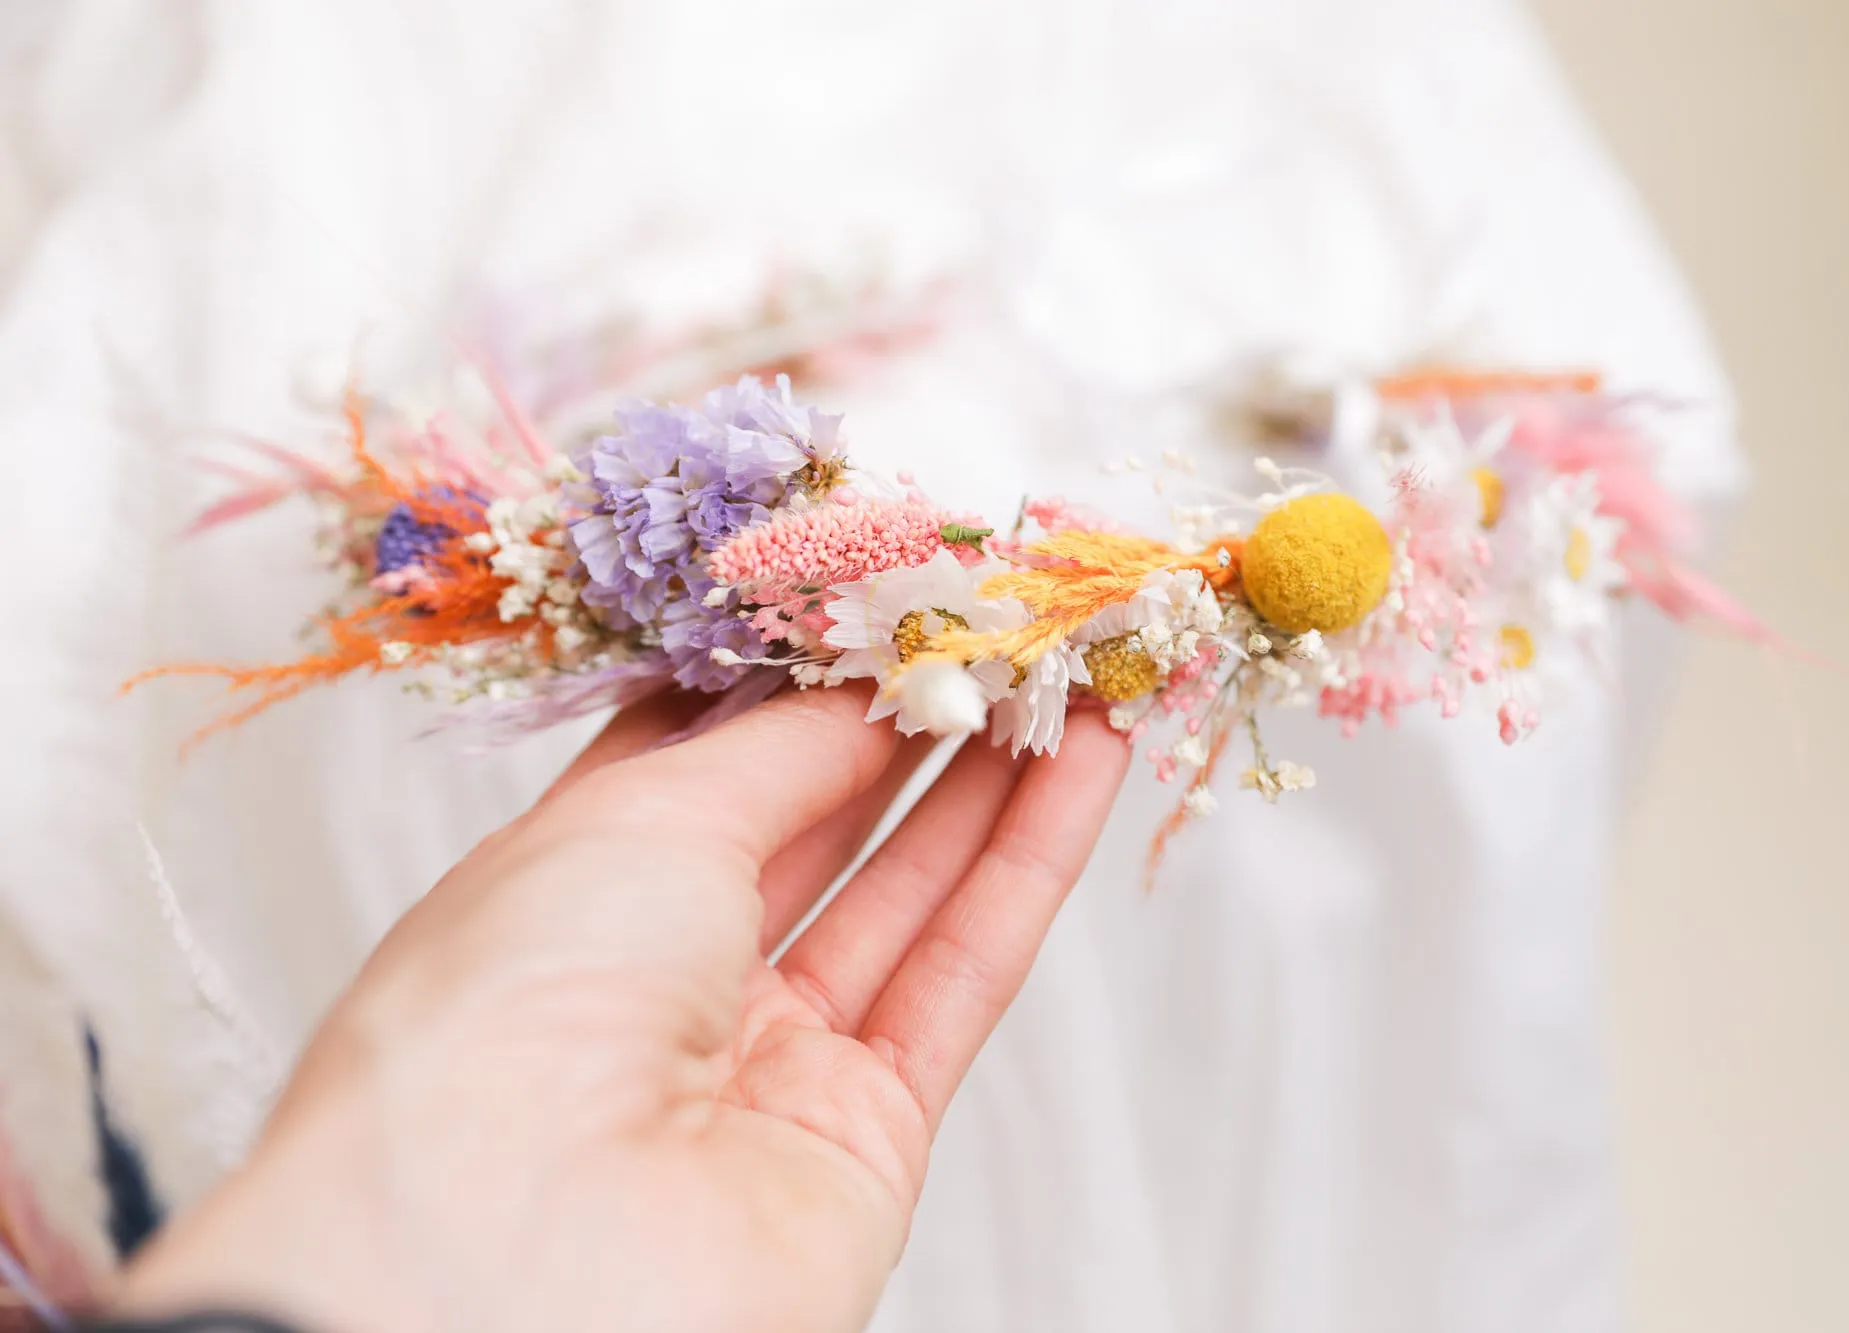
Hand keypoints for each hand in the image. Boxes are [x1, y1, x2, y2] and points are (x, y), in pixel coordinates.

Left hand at [113, 684, 1130, 1332]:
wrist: (521, 1256)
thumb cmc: (509, 1016)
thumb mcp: (642, 817)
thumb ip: (783, 747)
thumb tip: (869, 685)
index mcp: (570, 890)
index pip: (707, 759)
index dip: (806, 681)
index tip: (892, 599)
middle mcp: (665, 978)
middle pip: (821, 821)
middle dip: (916, 716)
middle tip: (1006, 621)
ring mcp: (766, 1060)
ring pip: (906, 891)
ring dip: (996, 775)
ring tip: (1072, 667)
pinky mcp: (865, 1134)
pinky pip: (962, 973)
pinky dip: (1029, 864)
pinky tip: (1084, 766)